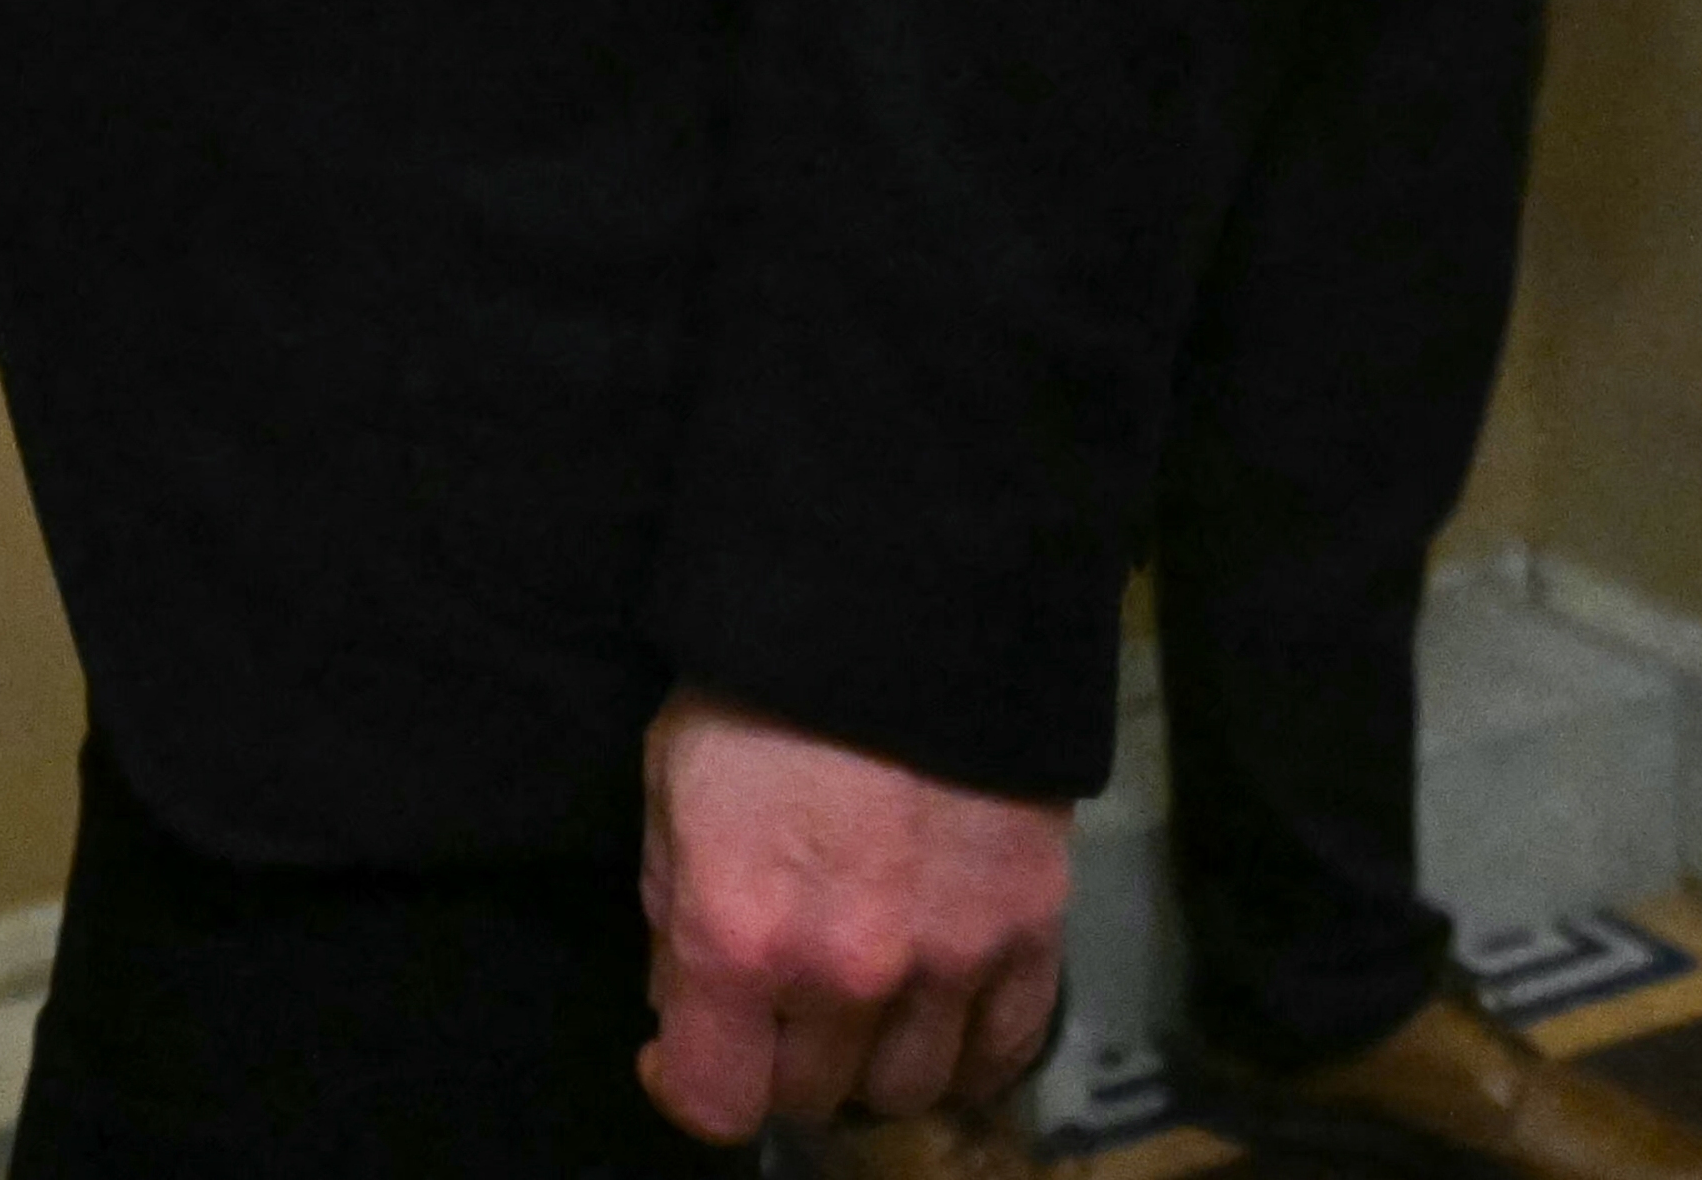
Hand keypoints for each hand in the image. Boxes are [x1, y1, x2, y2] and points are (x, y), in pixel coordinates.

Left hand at [636, 687, 1068, 1143]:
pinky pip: (1004, 1051)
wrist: (900, 598)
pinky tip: (941, 1015)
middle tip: (780, 999)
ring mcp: (949, 960)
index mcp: (739, 935)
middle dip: (782, 1058)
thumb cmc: (762, 685)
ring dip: (875, 1058)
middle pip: (811, 1096)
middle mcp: (847, 972)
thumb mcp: (671, 785)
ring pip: (908, 1088)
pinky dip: (969, 1052)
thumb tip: (686, 1001)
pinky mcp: (1030, 932)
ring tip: (863, 1003)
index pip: (714, 1103)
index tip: (686, 1048)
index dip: (688, 1084)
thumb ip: (674, 911)